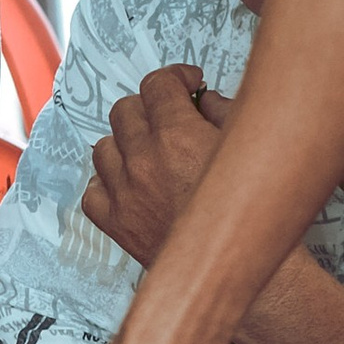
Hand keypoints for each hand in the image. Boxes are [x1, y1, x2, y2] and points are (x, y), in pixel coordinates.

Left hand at [80, 66, 227, 268]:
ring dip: (124, 143)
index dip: (173, 78)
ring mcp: (124, 193)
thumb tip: (203, 99)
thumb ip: (221, 112)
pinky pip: (92, 192)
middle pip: (124, 111)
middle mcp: (143, 160)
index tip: (184, 84)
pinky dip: (106, 184)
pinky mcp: (117, 224)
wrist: (239, 265)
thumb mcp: (244, 146)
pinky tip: (126, 184)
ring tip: (147, 151)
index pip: (156, 84)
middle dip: (148, 108)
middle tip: (167, 117)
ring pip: (104, 148)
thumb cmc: (251, 210)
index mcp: (177, 134)